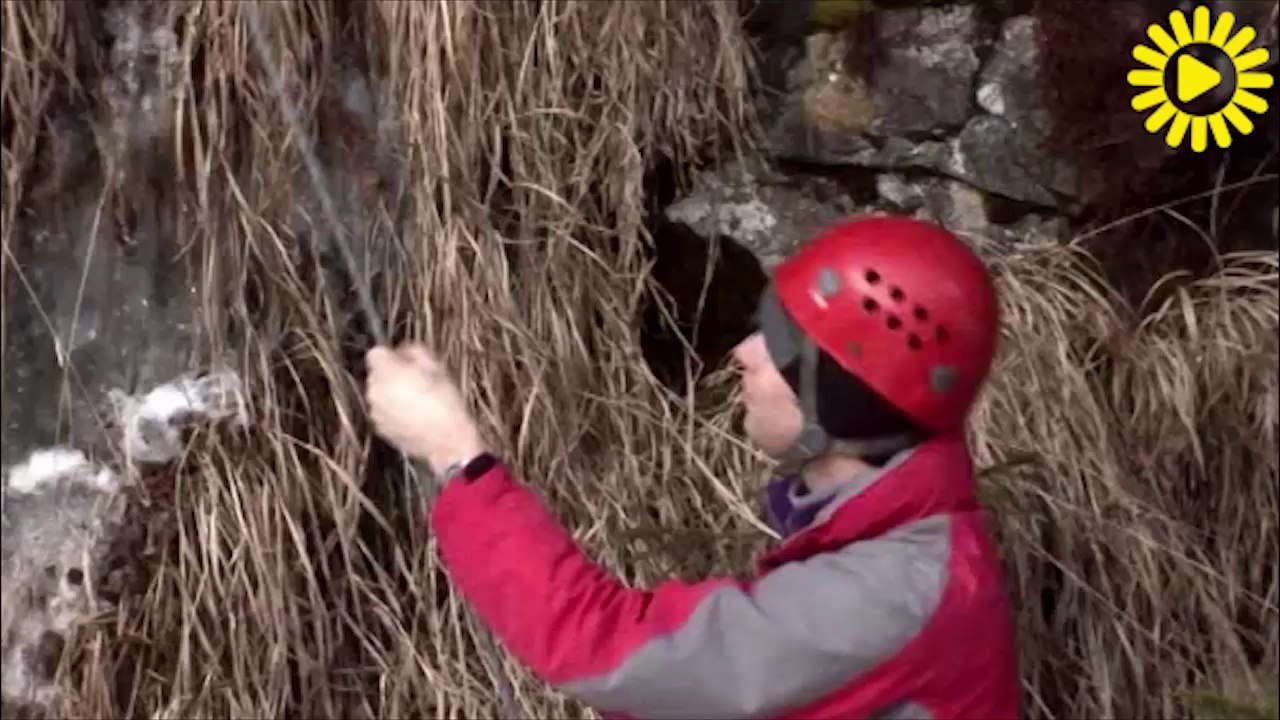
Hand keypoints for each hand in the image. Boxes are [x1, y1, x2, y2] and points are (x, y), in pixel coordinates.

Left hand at [364, 343, 485, 474]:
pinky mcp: (380, 429)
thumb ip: (415, 351)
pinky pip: (383, 412)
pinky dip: (393, 412)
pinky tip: (414, 415)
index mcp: (387, 372)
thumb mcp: (437, 367)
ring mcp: (375, 412)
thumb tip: (405, 351)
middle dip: (391, 375)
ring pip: (379, 394)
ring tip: (417, 401)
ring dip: (391, 394)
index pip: (375, 353)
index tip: (405, 361)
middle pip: (376, 374)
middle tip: (416, 381)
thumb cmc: (445, 402)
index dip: (391, 355)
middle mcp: (375, 390)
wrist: (447, 440)